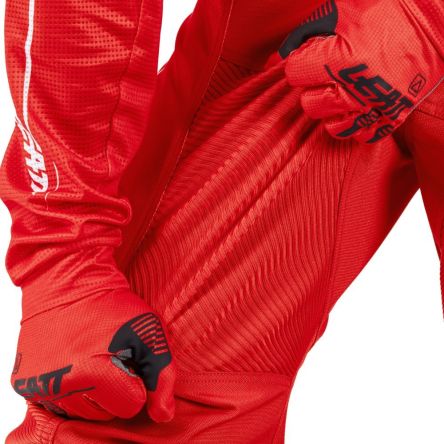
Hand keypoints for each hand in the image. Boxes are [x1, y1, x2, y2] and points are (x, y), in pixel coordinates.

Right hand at [11, 289, 174, 421]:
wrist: (67, 282)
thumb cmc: (113, 305)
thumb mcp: (149, 331)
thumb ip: (162, 375)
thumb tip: (163, 414)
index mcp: (93, 373)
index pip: (132, 405)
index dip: (137, 381)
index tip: (130, 358)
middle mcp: (60, 386)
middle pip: (106, 413)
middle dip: (116, 389)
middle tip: (112, 355)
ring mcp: (38, 387)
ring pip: (82, 412)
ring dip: (93, 392)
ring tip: (93, 357)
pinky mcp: (24, 383)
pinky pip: (59, 403)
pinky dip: (70, 389)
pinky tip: (74, 362)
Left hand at [283, 0, 443, 142]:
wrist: (437, 19)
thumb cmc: (386, 9)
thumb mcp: (340, 11)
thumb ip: (303, 35)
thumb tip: (273, 61)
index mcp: (342, 58)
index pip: (294, 74)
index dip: (301, 63)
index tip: (312, 57)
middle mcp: (359, 88)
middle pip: (310, 104)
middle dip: (314, 87)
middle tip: (329, 73)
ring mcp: (377, 106)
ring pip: (332, 126)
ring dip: (331, 109)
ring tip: (342, 91)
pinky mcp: (394, 117)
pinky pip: (361, 136)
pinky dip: (355, 123)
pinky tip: (357, 107)